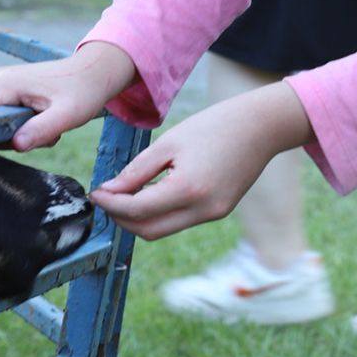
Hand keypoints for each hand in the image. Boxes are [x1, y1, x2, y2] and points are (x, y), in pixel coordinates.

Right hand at [0, 41, 138, 150]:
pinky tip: (43, 117)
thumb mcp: (67, 114)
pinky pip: (2, 118)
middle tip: (46, 130)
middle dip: (15, 136)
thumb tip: (15, 145)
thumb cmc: (83, 91)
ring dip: (22, 132)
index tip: (22, 142)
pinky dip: (23, 125)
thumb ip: (41, 129)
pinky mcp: (3, 89)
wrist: (92, 72)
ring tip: (48, 121)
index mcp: (2, 84)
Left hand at [92, 81, 312, 239]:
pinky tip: (152, 193)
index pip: (138, 210)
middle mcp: (203, 209)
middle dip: (122, 218)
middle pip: (149, 231)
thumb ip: (137, 170)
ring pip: (165, 229)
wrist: (261, 127)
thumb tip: (110, 190)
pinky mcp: (219, 211)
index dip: (111, 204)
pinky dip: (161, 212)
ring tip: (125, 194)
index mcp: (188, 189)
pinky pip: (181, 220)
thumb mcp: (169, 142)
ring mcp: (213, 214)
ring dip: (141, 218)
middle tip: (106, 198)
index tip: (96, 193)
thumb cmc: (215, 126)